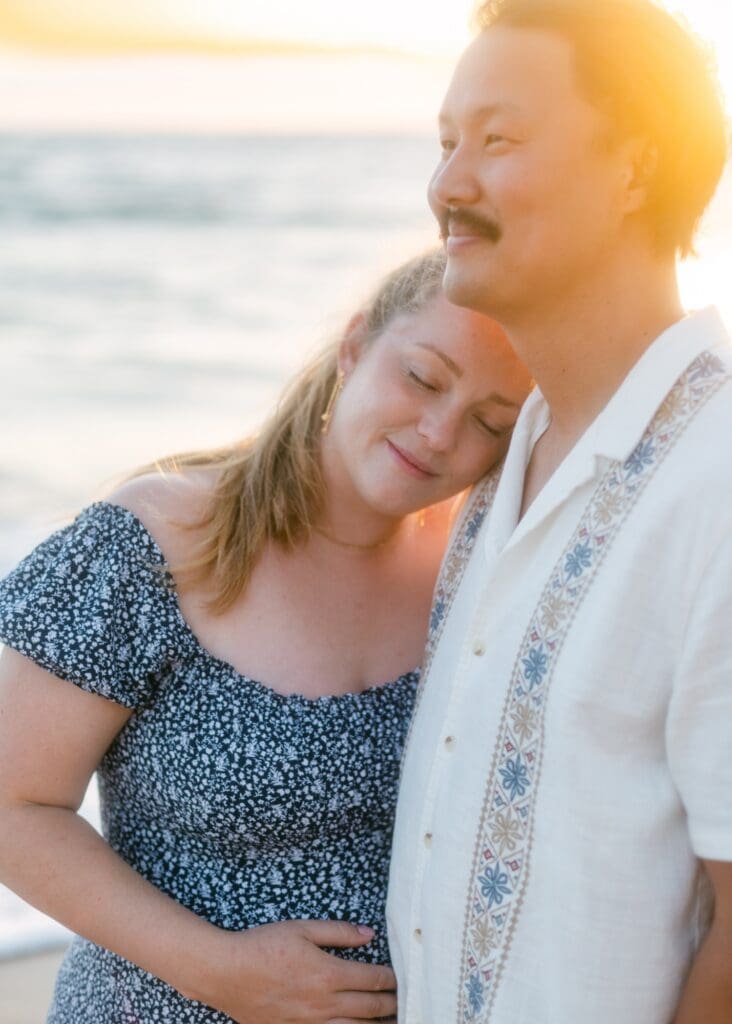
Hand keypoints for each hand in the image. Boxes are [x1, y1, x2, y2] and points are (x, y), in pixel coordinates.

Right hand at [190, 918, 397, 1023]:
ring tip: (390, 1021)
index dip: (391, 979)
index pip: (373, 979)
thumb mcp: (302, 929)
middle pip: (370, 1008)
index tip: (401, 977)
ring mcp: (310, 1023)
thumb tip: (369, 934)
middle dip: (391, 1004)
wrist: (226, 973)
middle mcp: (324, 1004)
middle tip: (404, 1001)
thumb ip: (339, 932)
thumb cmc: (263, 946)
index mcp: (329, 974)